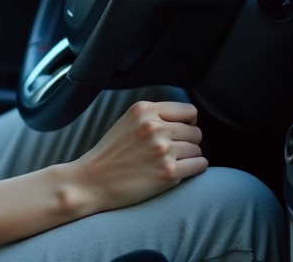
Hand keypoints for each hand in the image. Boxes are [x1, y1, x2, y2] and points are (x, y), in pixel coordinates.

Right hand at [64, 100, 207, 214]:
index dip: (187, 122)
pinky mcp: (168, 173)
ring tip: (169, 163)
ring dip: (189, 157)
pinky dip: (194, 169)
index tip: (180, 131)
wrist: (92, 181)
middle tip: (172, 151)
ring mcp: (162, 150)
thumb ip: (154, 116)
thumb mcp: (127, 121)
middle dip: (188, 142)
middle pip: (195, 131)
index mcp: (144, 110)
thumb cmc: (110, 154)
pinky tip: (179, 171)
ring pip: (197, 149)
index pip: (188, 110)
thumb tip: (189, 120)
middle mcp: (154, 127)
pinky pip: (199, 166)